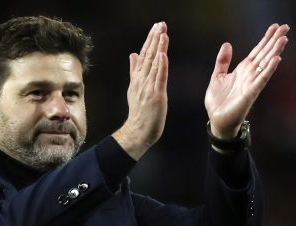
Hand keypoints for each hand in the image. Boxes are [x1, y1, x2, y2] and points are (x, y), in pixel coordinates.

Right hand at [113, 22, 168, 159]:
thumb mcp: (134, 89)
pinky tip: (163, 54)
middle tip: (160, 24)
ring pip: (154, 64)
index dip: (150, 40)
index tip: (155, 28)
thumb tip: (132, 54)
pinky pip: (159, 78)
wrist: (138, 130)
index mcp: (137, 78)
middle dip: (154, 39)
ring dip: (159, 47)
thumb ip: (134, 71)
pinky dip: (161, 65)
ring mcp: (148, 87)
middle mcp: (141, 80)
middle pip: (148, 56)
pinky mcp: (156, 95)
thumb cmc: (139, 112)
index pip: (143, 55)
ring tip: (162, 33)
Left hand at [205, 23, 289, 138]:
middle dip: (274, 41)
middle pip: (264, 55)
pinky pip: (261, 80)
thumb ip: (223, 61)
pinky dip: (268, 70)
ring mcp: (251, 84)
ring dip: (275, 52)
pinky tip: (276, 60)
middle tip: (286, 27)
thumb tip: (227, 43)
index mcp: (242, 70)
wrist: (217, 119)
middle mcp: (249, 75)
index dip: (265, 39)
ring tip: (283, 39)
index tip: (275, 27)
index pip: (257, 51)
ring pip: (265, 65)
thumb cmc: (218, 101)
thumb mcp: (217, 76)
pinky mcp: (250, 93)